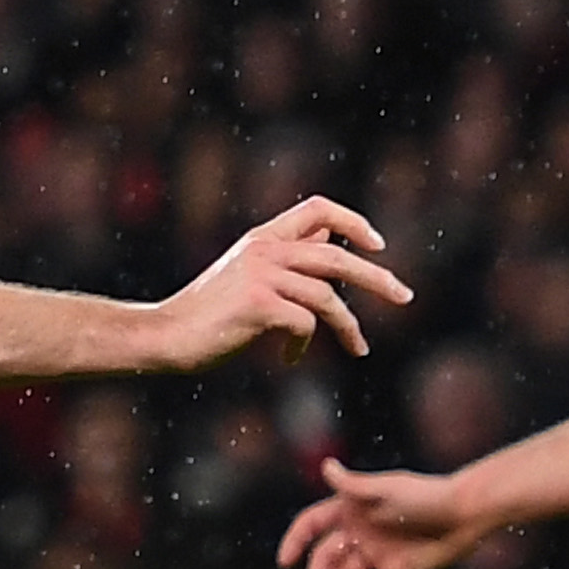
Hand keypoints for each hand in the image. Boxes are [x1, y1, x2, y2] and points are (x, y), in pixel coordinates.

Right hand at [140, 197, 407, 369]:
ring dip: (349, 326)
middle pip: (337, 257)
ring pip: (328, 297)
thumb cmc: (206, 313)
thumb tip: (327, 240)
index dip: (354, 223)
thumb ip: (286, 255)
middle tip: (405, 296)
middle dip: (378, 278)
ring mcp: (261, 275)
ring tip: (358, 348)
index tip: (377, 246)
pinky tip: (291, 359)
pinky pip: (305, 323)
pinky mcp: (258, 304)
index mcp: (262, 238)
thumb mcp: (247, 274)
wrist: (164, 335)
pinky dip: (304, 344)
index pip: (318, 209)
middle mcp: (264, 250)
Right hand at [277, 460, 492, 568]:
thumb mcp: (387, 490)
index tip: (286, 561)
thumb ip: (354, 484)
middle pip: (325, 557)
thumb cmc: (426, 496)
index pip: (312, 524)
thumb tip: (326, 466)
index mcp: (350, 509)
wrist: (464, 514)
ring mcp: (376, 553)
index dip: (296, 541)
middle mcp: (359, 532)